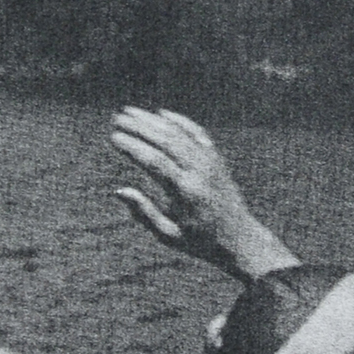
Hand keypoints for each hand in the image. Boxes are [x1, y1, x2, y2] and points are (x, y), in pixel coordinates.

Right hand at [110, 109, 295, 279]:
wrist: (239, 238)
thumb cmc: (199, 241)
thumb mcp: (168, 235)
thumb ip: (144, 213)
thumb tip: (119, 191)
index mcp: (186, 193)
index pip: (154, 161)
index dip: (132, 147)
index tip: (114, 137)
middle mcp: (200, 173)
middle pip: (166, 140)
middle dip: (139, 127)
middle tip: (117, 119)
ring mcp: (210, 163)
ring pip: (180, 133)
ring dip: (154, 120)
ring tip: (130, 112)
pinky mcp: (216, 159)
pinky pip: (197, 133)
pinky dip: (179, 121)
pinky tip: (162, 113)